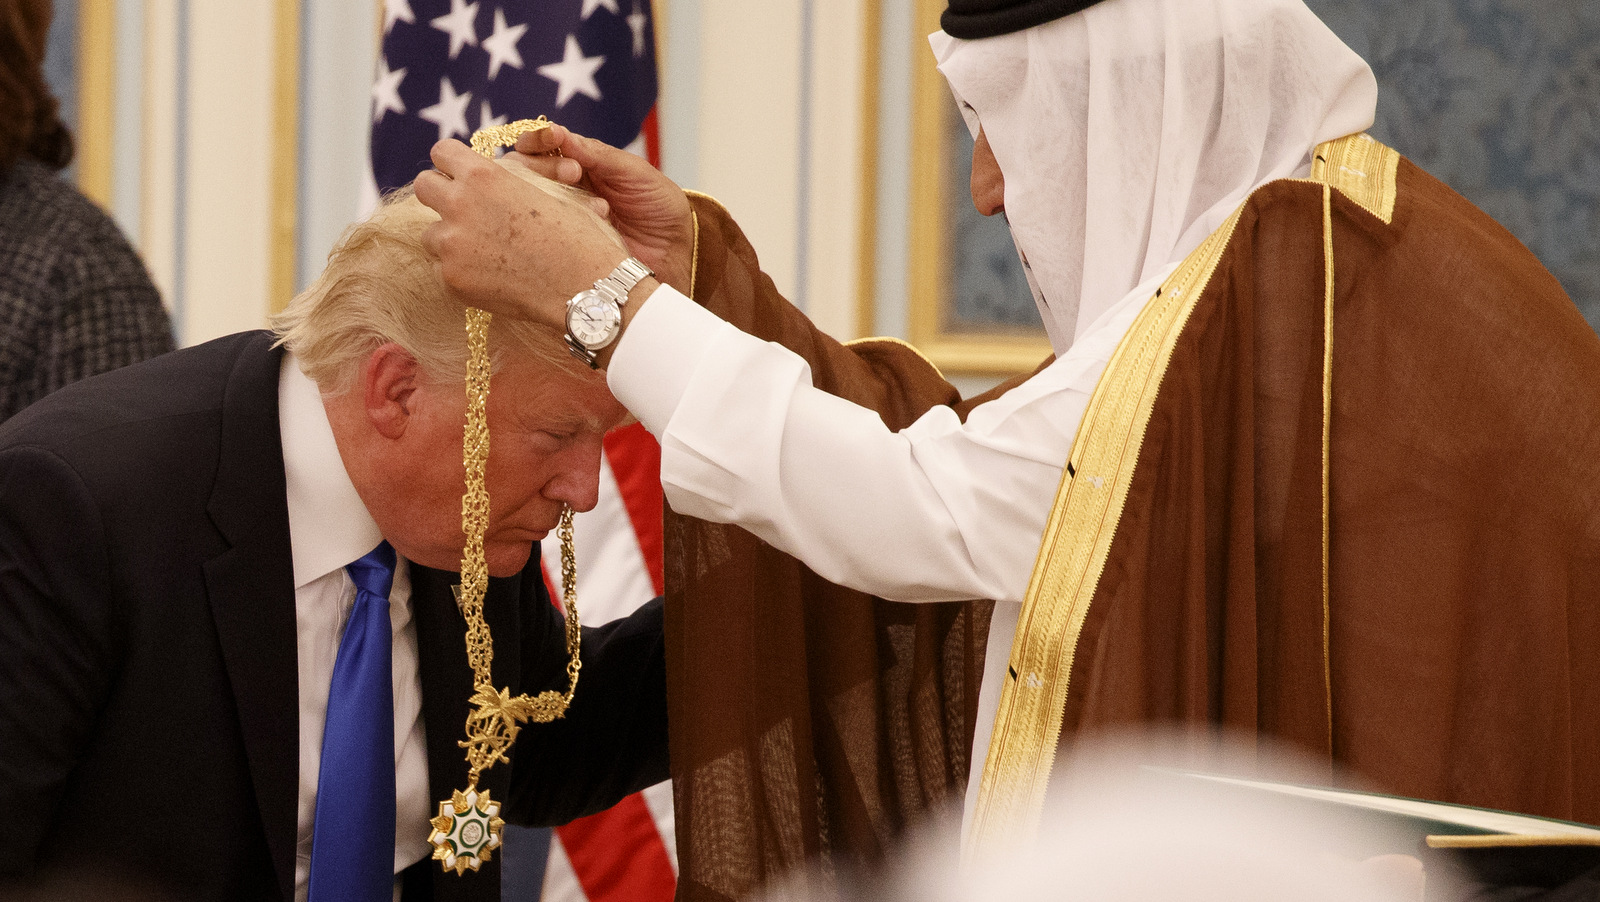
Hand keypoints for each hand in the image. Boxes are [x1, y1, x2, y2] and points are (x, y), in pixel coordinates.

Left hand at [414, 139, 627, 330]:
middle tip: (464, 211)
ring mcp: (452, 245)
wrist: (586, 287)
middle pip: (423, 187)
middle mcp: (459, 205)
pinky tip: (492, 276)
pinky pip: (443, 269)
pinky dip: (462, 271)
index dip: (453, 163)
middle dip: (441, 195)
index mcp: (483, 176)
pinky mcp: (452, 280)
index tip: (462, 175)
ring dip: (450, 238)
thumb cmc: (577, 236)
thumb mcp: (544, 190)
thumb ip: (508, 179)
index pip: (441, 153)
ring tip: (484, 251)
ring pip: (430, 234)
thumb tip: (488, 174)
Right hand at [508, 124, 694, 294]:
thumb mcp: (634, 172)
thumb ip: (597, 154)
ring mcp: (561, 216)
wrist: (674, 250)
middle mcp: (564, 187)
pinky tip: (591, 227)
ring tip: (596, 206)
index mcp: (580, 163)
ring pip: (530, 200)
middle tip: (573, 173)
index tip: (553, 137)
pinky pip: (545, 231)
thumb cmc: (658, 205)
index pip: (545, 145)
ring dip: (553, 196)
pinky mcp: (562, 244)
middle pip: (525, 170)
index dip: (541, 138)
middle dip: (542, 165)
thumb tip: (560, 133)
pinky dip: (561, 225)